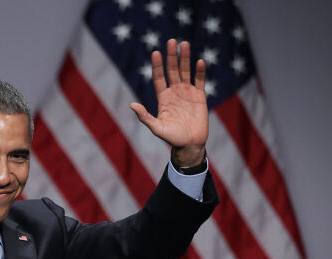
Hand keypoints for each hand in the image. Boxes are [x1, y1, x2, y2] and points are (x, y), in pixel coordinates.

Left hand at [130, 39, 207, 165]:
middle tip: (171, 41)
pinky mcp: (200, 96)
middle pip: (172, 70)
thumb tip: (132, 105)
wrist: (189, 144)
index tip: (155, 53)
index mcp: (163, 98)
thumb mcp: (156, 127)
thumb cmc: (171, 138)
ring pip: (186, 71)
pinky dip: (200, 72)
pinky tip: (199, 62)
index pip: (159, 77)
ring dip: (185, 58)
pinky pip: (200, 81)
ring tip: (185, 44)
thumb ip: (145, 117)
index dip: (157, 66)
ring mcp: (187, 93)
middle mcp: (174, 92)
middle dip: (171, 56)